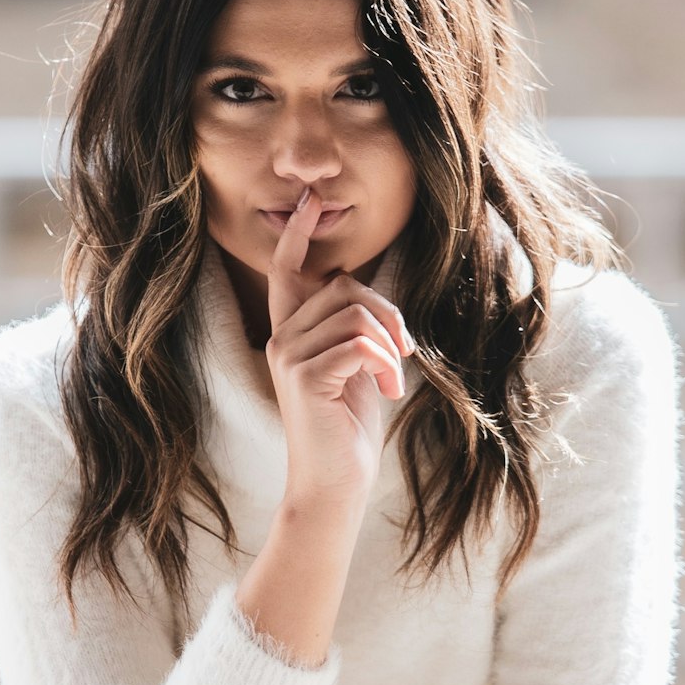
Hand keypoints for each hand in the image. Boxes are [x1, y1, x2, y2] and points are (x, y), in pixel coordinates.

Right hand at [265, 187, 414, 504]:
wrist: (333, 484)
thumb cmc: (347, 429)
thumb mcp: (354, 370)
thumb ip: (352, 332)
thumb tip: (370, 301)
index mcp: (290, 333)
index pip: (285, 270)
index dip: (298, 233)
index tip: (312, 200)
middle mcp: (280, 338)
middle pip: (342, 286)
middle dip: (386, 312)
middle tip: (404, 352)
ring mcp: (288, 356)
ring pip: (354, 311)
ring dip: (389, 343)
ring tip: (393, 378)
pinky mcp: (304, 376)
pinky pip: (358, 343)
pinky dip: (384, 364)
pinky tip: (387, 390)